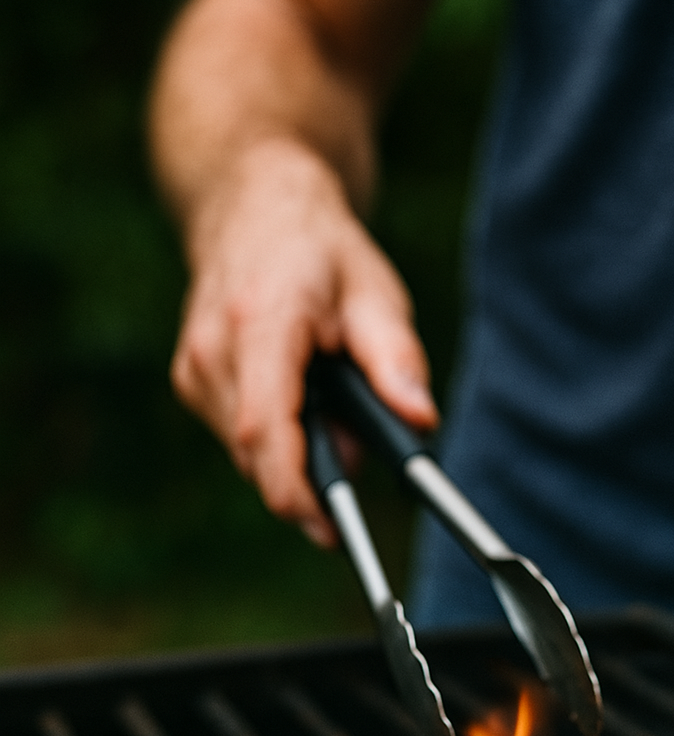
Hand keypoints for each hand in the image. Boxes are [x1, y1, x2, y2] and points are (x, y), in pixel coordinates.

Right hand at [171, 135, 437, 545]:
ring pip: (249, 453)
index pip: (264, 430)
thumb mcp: (375, 293)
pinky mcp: (191, 382)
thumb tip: (420, 421)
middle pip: (259, 454)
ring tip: (333, 396)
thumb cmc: (319, 250)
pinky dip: (280, 435)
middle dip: (315, 472)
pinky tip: (304, 393)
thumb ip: (396, 360)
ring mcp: (193, 369)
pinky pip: (239, 438)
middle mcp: (212, 352)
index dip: (296, 491)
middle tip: (360, 433)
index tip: (332, 530)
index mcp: (258, 325)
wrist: (252, 205)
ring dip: (299, 452)